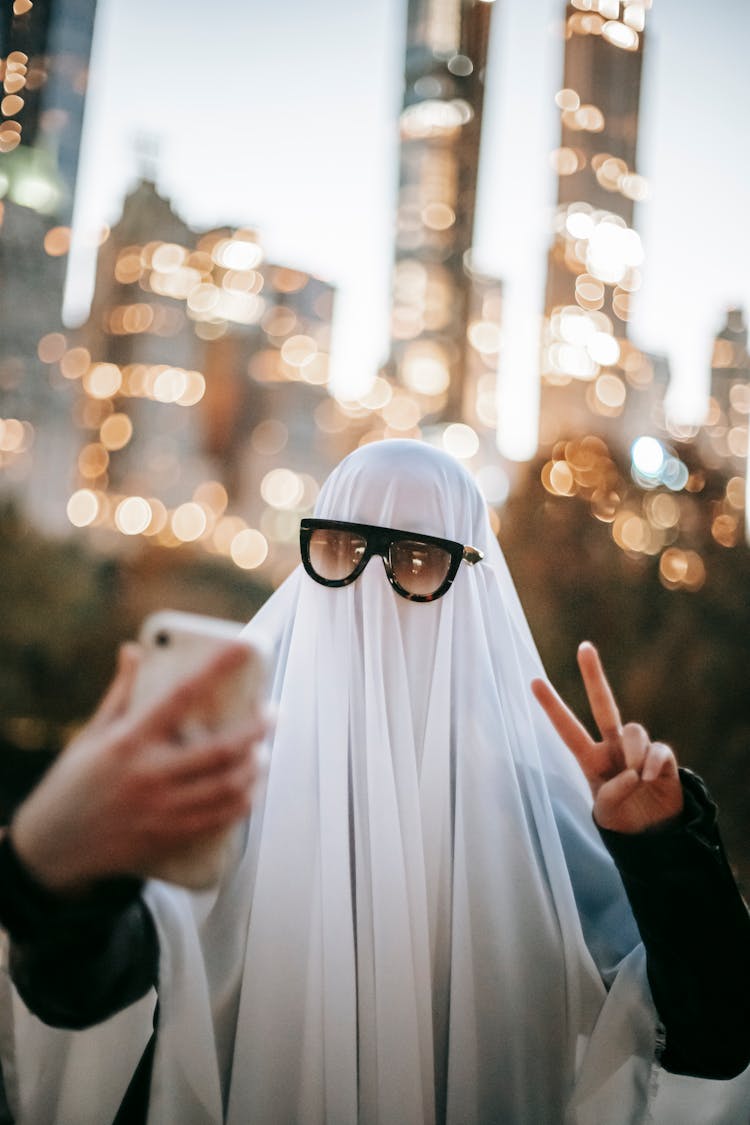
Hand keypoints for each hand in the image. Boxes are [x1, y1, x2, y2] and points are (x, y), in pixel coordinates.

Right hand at [10, 642, 266, 892]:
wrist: (52, 849)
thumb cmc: (72, 785)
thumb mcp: (91, 734)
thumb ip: (120, 692)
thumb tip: (133, 650)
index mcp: (129, 741)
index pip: (182, 695)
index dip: (216, 668)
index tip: (243, 647)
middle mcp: (149, 775)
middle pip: (220, 750)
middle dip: (256, 730)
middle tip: (273, 714)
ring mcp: (162, 809)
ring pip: (228, 787)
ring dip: (255, 768)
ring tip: (265, 752)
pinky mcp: (170, 836)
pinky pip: (220, 819)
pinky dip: (243, 801)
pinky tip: (250, 788)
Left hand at [531, 641, 682, 833]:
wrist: (653, 836)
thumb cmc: (622, 820)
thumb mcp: (606, 814)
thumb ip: (612, 794)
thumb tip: (632, 774)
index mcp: (590, 759)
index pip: (567, 729)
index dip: (552, 707)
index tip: (533, 680)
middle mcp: (613, 748)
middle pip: (603, 704)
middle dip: (593, 675)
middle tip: (584, 647)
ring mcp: (638, 750)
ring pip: (633, 730)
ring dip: (633, 753)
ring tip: (637, 778)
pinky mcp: (663, 758)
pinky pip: (658, 748)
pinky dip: (653, 762)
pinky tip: (650, 778)